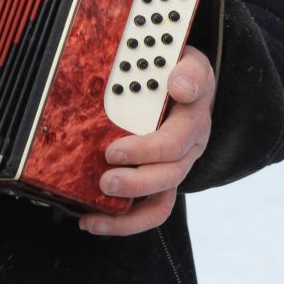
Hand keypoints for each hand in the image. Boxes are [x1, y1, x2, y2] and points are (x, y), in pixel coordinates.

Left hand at [79, 45, 214, 235]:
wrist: (187, 82)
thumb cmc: (182, 71)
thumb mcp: (191, 62)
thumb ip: (188, 71)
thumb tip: (179, 86)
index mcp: (192, 123)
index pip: (174, 144)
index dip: (145, 151)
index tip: (113, 151)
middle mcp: (186, 152)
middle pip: (166, 178)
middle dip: (134, 184)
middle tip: (105, 181)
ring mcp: (172, 169)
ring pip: (158, 204)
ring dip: (127, 215)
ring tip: (94, 214)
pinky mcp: (158, 180)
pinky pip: (146, 210)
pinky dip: (121, 221)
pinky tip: (91, 220)